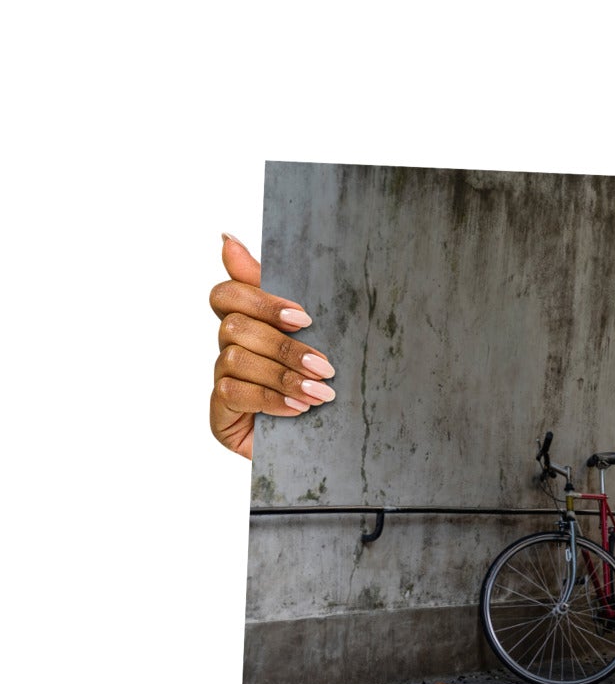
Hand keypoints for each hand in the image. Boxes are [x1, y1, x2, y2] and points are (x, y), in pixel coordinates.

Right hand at [208, 234, 335, 458]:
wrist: (327, 445)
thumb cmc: (320, 384)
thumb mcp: (313, 336)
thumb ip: (277, 291)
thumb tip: (226, 238)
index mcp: (249, 324)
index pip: (227, 294)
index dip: (261, 301)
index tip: (303, 317)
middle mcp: (229, 349)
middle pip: (235, 327)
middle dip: (284, 347)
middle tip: (325, 366)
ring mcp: (222, 381)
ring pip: (236, 360)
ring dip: (283, 376)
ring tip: (322, 394)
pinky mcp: (219, 414)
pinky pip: (233, 393)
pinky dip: (270, 399)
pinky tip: (299, 410)